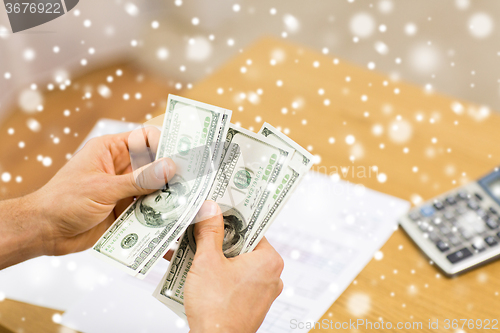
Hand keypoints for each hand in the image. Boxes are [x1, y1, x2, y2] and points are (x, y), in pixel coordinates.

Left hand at [31, 127, 175, 255]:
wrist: (44, 232)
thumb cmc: (63, 201)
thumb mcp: (102, 188)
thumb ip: (138, 180)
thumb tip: (170, 167)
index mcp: (111, 150)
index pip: (144, 138)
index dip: (164, 143)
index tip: (183, 154)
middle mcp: (120, 167)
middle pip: (154, 164)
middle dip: (172, 171)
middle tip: (194, 180)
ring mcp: (124, 189)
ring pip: (154, 187)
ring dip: (168, 194)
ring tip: (189, 200)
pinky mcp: (125, 209)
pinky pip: (148, 207)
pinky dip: (160, 212)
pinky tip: (174, 217)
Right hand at [184, 201, 283, 332]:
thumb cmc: (217, 308)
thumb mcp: (208, 261)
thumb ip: (209, 231)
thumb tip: (210, 208)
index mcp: (269, 260)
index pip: (251, 228)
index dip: (230, 217)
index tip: (216, 209)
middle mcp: (270, 275)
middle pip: (241, 245)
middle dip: (215, 238)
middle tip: (197, 228)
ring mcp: (260, 291)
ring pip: (233, 263)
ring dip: (210, 255)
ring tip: (188, 247)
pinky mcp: (248, 303)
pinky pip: (231, 279)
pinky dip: (214, 273)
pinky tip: (190, 267)